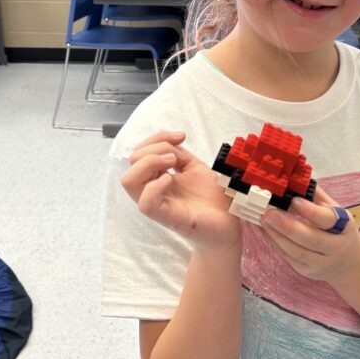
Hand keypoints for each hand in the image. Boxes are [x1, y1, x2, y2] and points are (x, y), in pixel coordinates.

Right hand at [120, 131, 240, 251]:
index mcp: (157, 177)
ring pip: (129, 181)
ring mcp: (159, 205)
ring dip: (150, 163)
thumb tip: (170, 142)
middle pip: (131, 162)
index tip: (181, 136)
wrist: (230, 222)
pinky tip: (171, 180)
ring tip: (173, 163)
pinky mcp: (169, 218)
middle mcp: (154, 190)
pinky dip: (155, 187)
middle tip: (176, 156)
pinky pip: (146, 204)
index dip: (157, 138)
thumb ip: (179, 153)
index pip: (140, 152)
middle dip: (153, 148)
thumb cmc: (212, 198)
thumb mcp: (194, 167)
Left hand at [260, 185, 359, 281]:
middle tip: (268, 213)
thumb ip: (317, 197)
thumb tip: (296, 179)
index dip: (311, 211)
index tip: (294, 200)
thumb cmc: (337, 230)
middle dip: (287, 226)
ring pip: (296, 251)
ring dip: (276, 235)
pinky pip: (289, 257)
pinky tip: (266, 231)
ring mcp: (321, 263)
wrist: (347, 262)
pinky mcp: (307, 271)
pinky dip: (275, 243)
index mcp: (344, 227)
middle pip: (310, 239)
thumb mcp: (335, 211)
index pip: (328, 220)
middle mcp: (335, 248)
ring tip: (263, 220)